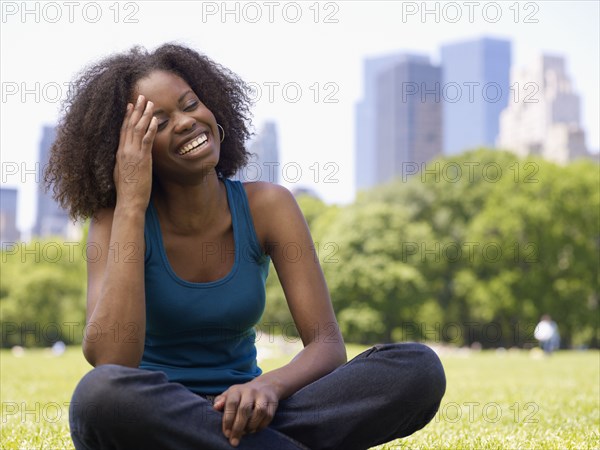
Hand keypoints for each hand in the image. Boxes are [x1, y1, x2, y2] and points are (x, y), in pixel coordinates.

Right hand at [113, 94, 156, 210]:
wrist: (129, 201)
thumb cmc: (127, 191)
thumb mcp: (122, 173)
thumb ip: (125, 162)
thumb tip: (126, 157)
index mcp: (119, 153)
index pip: (123, 130)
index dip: (127, 116)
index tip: (130, 105)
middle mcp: (124, 151)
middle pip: (129, 125)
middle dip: (136, 110)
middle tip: (141, 96)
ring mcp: (133, 154)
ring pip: (138, 129)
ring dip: (145, 115)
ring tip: (150, 103)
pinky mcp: (142, 160)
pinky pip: (146, 141)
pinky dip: (151, 129)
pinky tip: (155, 120)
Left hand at [213, 379, 279, 446]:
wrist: (266, 386)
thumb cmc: (243, 394)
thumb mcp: (230, 394)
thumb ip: (221, 400)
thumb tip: (215, 407)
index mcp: (237, 390)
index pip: (231, 403)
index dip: (228, 419)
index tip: (226, 433)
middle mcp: (250, 391)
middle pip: (244, 409)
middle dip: (238, 427)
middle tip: (234, 440)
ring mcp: (263, 396)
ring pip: (259, 412)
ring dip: (251, 426)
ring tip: (245, 433)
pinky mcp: (273, 402)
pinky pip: (268, 416)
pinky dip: (260, 426)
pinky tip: (254, 429)